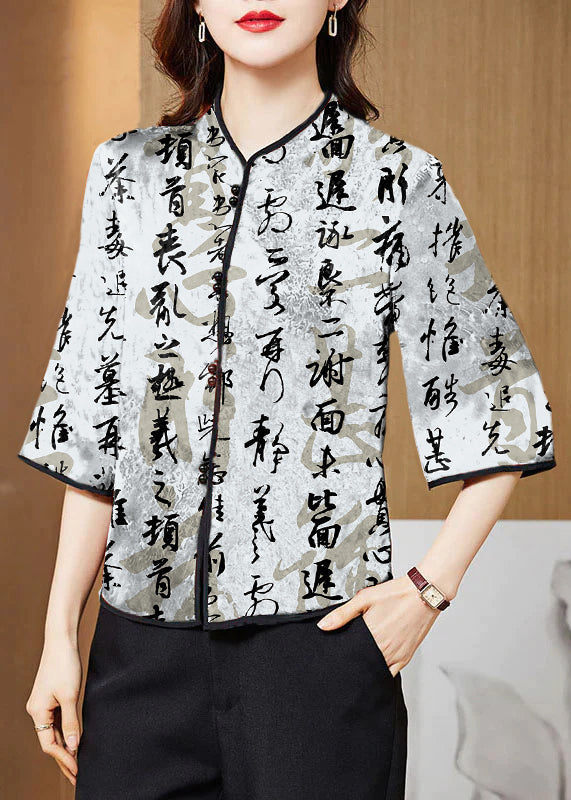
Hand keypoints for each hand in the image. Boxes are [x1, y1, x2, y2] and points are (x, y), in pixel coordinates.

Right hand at [25, 636, 82, 785]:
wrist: (62, 640)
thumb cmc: (65, 665)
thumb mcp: (70, 696)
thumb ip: (71, 723)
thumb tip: (73, 746)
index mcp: (37, 711)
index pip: (49, 744)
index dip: (64, 759)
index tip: (77, 771)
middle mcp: (36, 710)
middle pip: (49, 741)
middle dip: (64, 758)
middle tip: (77, 776)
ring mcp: (43, 704)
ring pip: (52, 732)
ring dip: (65, 746)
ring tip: (77, 763)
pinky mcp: (51, 697)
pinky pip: (56, 721)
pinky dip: (65, 732)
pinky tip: (74, 741)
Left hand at [316, 576, 440, 676]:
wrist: (423, 593)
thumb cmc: (395, 594)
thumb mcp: (365, 598)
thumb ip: (342, 614)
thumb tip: (323, 626)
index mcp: (371, 635)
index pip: (349, 655)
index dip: (341, 657)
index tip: (334, 657)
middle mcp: (384, 649)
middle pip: (362, 665)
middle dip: (352, 663)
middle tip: (345, 660)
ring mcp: (396, 655)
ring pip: (376, 671)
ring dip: (367, 669)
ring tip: (358, 663)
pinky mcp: (406, 657)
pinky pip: (391, 673)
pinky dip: (382, 672)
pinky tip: (375, 666)